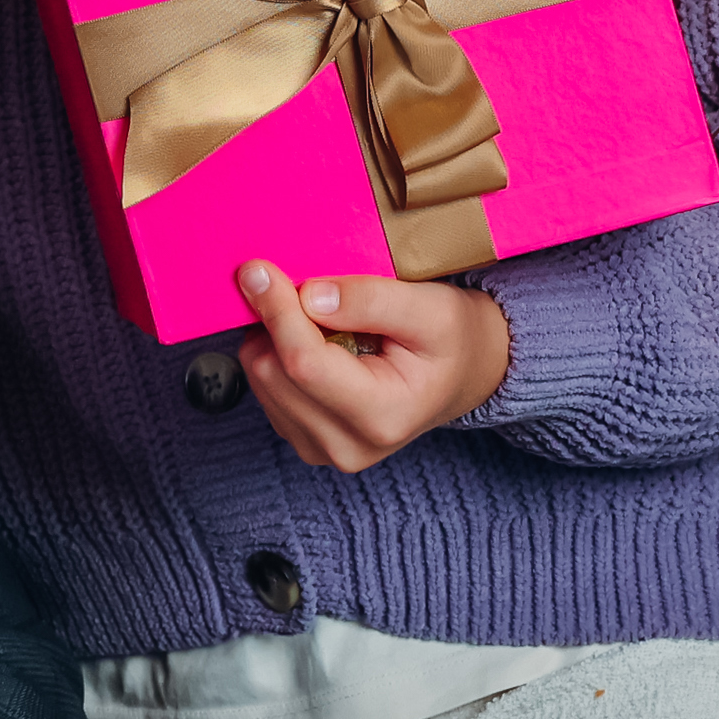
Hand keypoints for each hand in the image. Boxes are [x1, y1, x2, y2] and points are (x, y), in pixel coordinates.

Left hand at [233, 262, 509, 472]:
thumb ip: (371, 299)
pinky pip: (263, 388)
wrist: (460, 375)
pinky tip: (315, 343)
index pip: (304, 364)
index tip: (258, 270)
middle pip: (273, 372)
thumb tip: (309, 295)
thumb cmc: (451, 338)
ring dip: (274, 337)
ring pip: (260, 379)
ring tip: (323, 322)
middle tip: (304, 289)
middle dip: (276, 321)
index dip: (277, 312)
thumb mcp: (431, 308)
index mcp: (382, 417)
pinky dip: (276, 354)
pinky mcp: (300, 439)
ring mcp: (320, 449)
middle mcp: (346, 446)